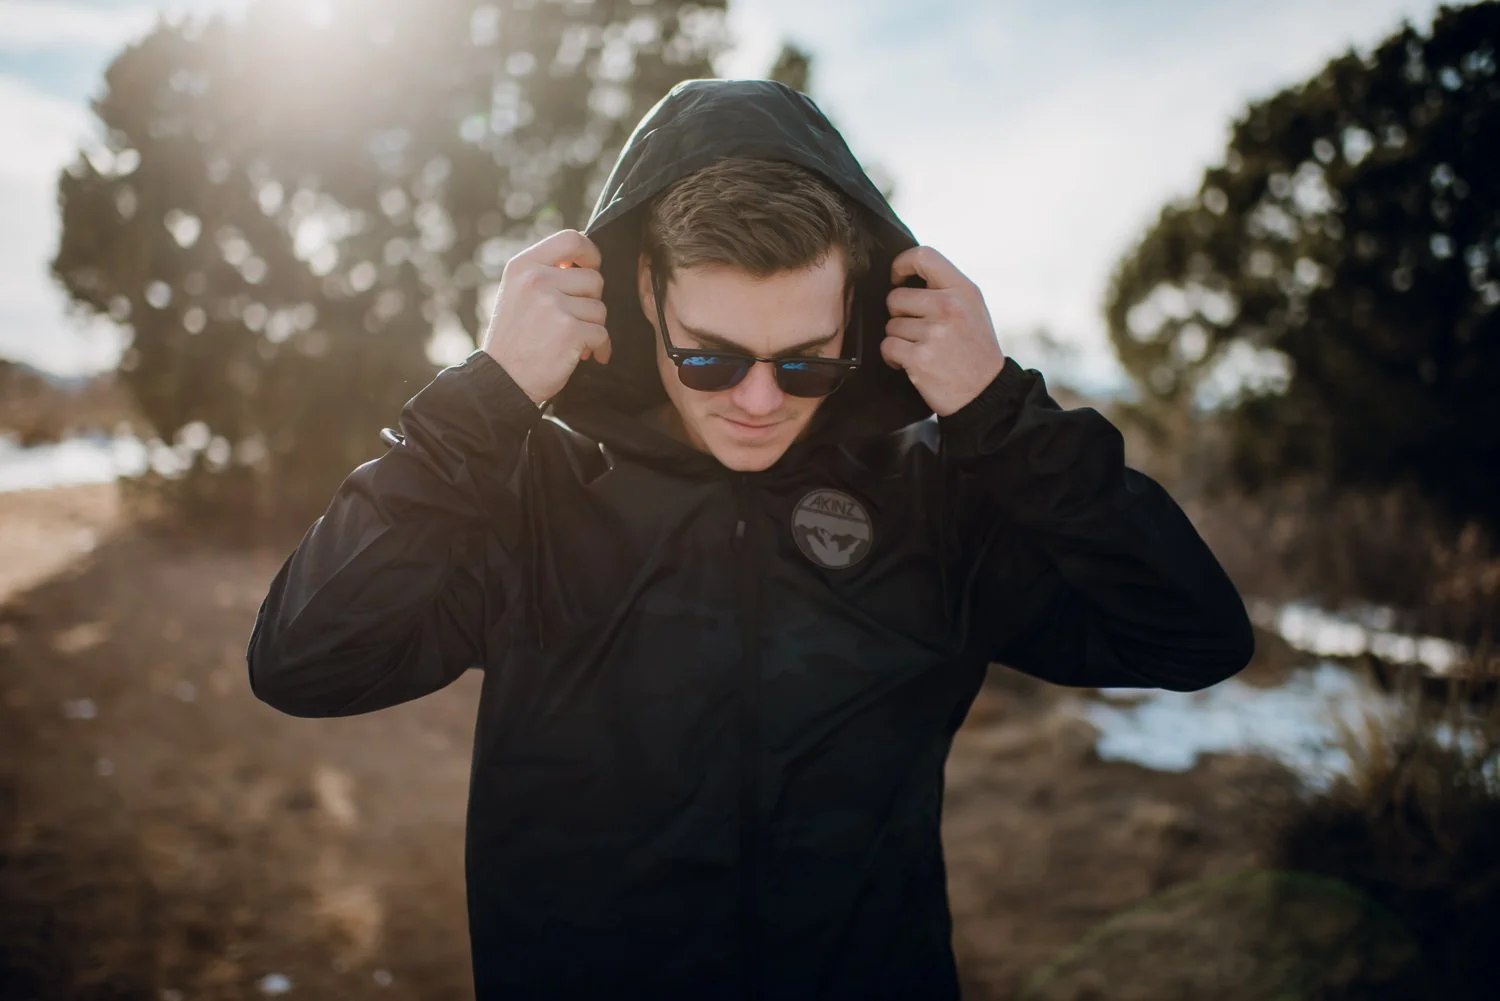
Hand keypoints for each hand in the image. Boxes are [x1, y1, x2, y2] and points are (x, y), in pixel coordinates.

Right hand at [482, 229, 609, 405]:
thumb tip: (586, 264)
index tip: (592, 267)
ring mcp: (553, 305)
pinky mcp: (569, 330)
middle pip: (593, 279)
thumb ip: (546, 274)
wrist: (501, 379)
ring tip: (573, 340)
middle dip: (591, 302)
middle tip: (575, 319)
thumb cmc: (513, 339)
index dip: (590, 252)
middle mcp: (537, 280)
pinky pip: (602, 333)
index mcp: (524, 265)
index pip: (570, 239)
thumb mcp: (517, 293)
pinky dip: (600, 348)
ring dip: (592, 327)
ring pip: (600, 308)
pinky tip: (586, 355)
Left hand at [883, 247, 1005, 416]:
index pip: (923, 256)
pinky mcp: (920, 357)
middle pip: (896, 297)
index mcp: (963, 290)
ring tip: (921, 349)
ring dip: (899, 339)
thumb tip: (906, 275)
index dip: (901, 264)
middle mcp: (949, 307)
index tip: (898, 279)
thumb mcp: (972, 308)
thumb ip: (945, 289)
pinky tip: (910, 362)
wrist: (986, 393)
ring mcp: (934, 332)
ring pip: (890, 324)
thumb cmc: (975, 349)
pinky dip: (893, 357)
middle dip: (899, 315)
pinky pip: (887, 346)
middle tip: (917, 330)